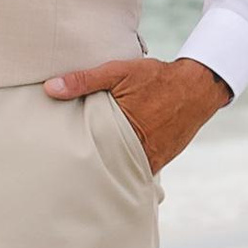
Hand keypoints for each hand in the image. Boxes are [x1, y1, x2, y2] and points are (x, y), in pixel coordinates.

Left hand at [43, 53, 230, 172]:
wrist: (197, 88)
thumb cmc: (156, 78)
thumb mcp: (119, 72)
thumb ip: (84, 80)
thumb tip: (50, 88)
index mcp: (124, 132)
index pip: (92, 155)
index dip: (76, 161)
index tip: (60, 165)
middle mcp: (140, 151)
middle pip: (106, 167)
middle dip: (90, 169)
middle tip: (68, 175)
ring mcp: (152, 159)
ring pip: (122, 171)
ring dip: (108, 170)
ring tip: (87, 175)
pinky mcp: (161, 160)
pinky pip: (138, 169)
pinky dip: (126, 168)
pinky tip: (112, 167)